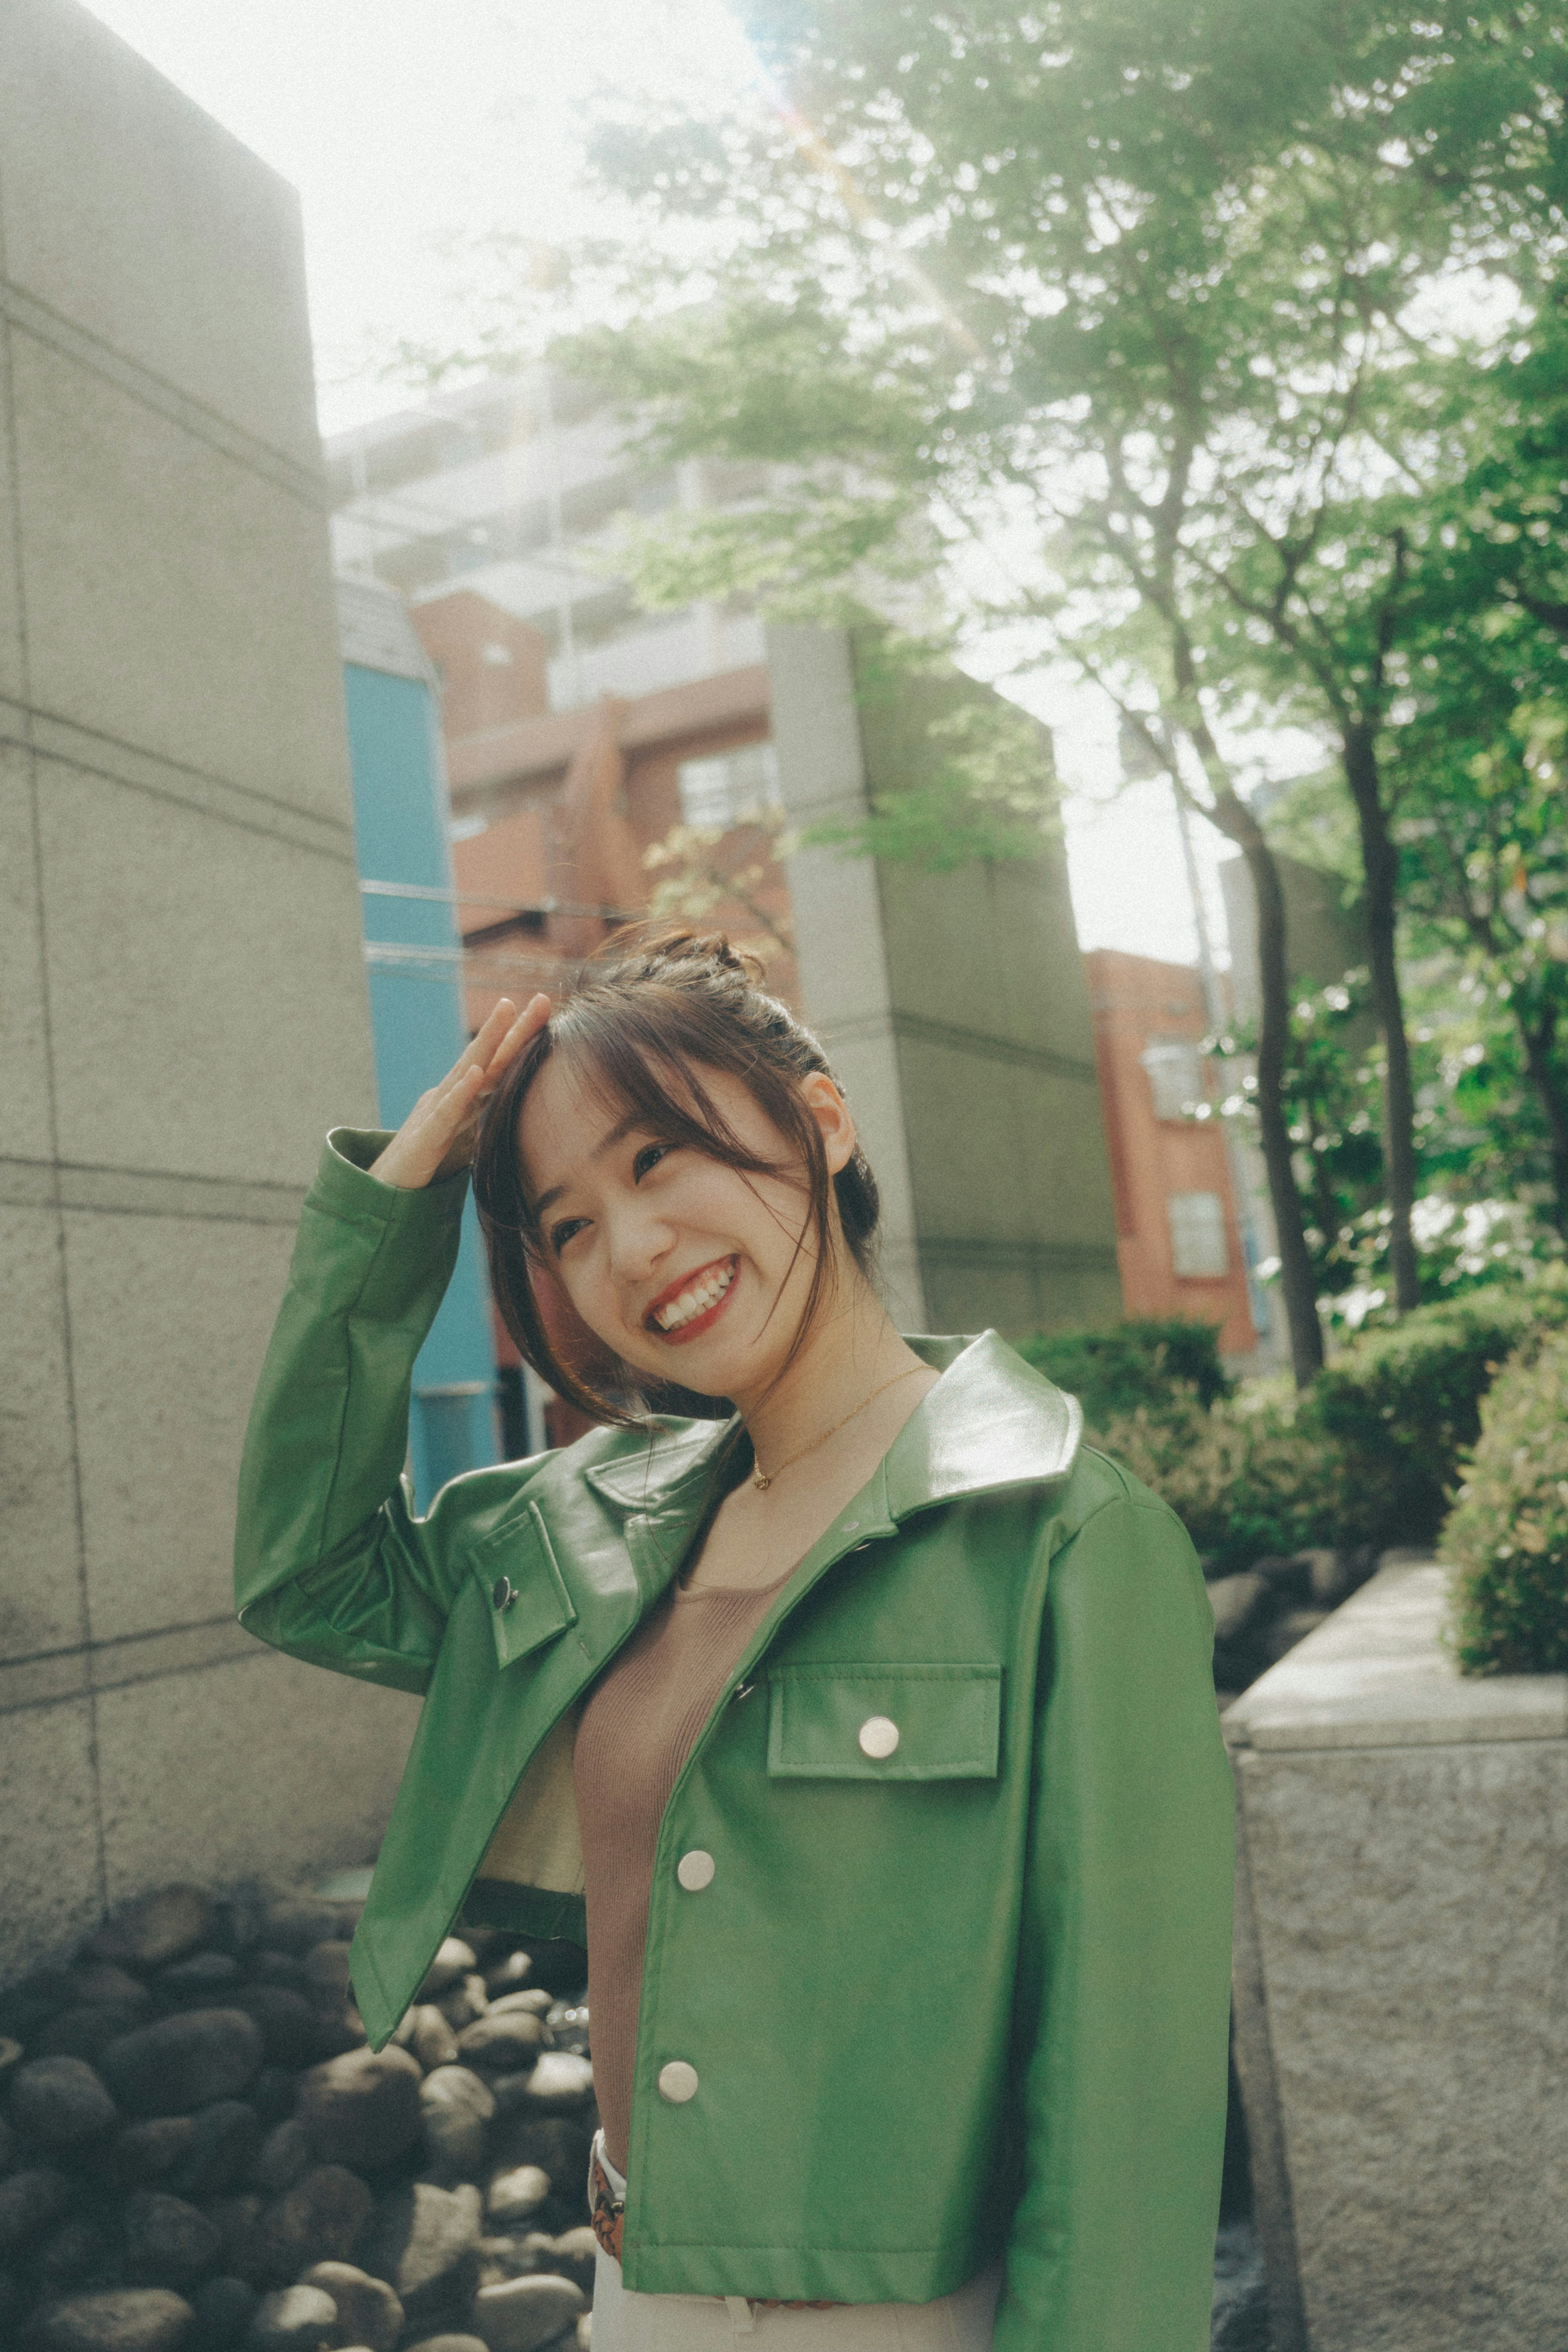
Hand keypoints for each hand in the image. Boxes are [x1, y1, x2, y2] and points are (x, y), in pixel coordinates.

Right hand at [368, 994, 549, 1189]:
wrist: (385, 1192)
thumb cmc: (426, 1164)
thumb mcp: (465, 1138)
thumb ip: (485, 1121)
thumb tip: (518, 1112)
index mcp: (465, 1099)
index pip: (499, 1063)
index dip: (523, 1037)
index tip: (548, 1006)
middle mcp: (451, 1097)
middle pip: (488, 1057)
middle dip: (514, 1027)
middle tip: (541, 999)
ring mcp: (436, 1113)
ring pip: (466, 1071)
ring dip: (488, 1041)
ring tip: (507, 1011)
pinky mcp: (425, 1139)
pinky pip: (445, 1113)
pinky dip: (461, 1092)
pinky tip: (476, 1073)